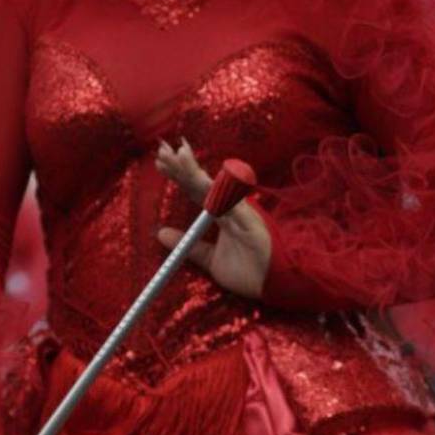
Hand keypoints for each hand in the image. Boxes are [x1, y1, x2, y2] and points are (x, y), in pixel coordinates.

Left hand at [155, 139, 270, 298]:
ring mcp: (241, 213)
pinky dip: (220, 193)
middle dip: (182, 166)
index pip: (195, 189)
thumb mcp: (210, 259)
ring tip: (179, 155)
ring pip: (215, 189)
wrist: (274, 286)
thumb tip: (161, 233)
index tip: (160, 160)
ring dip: (196, 172)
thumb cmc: (248, 271)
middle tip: (162, 149)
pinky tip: (205, 180)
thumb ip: (188, 245)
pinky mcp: (251, 223)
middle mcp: (230, 208)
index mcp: (221, 213)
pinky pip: (234, 206)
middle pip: (202, 183)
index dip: (179, 174)